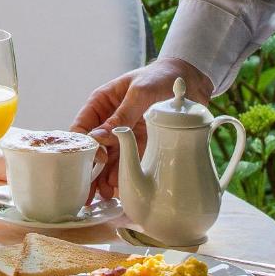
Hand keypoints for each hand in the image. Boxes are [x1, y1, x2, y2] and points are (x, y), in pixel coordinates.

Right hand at [71, 57, 212, 198]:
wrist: (192, 81)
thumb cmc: (161, 77)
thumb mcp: (140, 92)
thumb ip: (121, 115)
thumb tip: (98, 137)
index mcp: (101, 105)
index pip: (82, 128)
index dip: (85, 146)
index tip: (99, 159)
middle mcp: (109, 122)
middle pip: (93, 150)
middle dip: (90, 171)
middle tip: (89, 194)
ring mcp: (125, 136)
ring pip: (109, 161)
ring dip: (105, 179)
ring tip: (105, 198)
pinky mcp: (141, 147)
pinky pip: (129, 164)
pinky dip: (124, 178)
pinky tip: (122, 193)